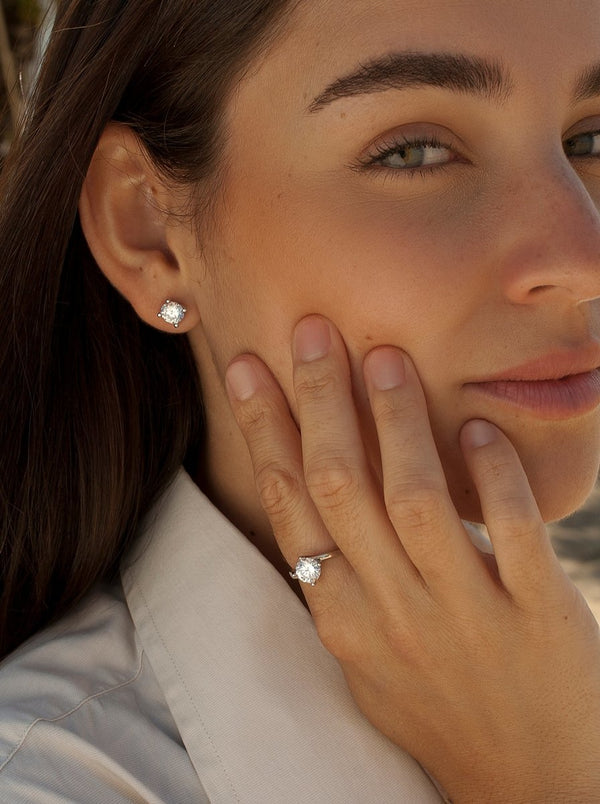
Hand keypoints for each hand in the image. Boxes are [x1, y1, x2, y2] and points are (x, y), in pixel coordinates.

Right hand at [225, 315, 599, 802]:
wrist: (527, 788)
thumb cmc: (442, 710)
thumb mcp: (372, 658)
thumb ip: (344, 584)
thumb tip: (321, 500)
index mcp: (344, 620)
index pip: (290, 507)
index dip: (265, 431)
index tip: (249, 368)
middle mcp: (391, 614)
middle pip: (338, 488)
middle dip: (318, 402)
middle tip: (312, 331)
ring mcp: (462, 617)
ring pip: (413, 501)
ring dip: (394, 421)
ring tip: (385, 357)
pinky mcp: (535, 619)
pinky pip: (511, 535)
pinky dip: (493, 477)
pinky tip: (479, 429)